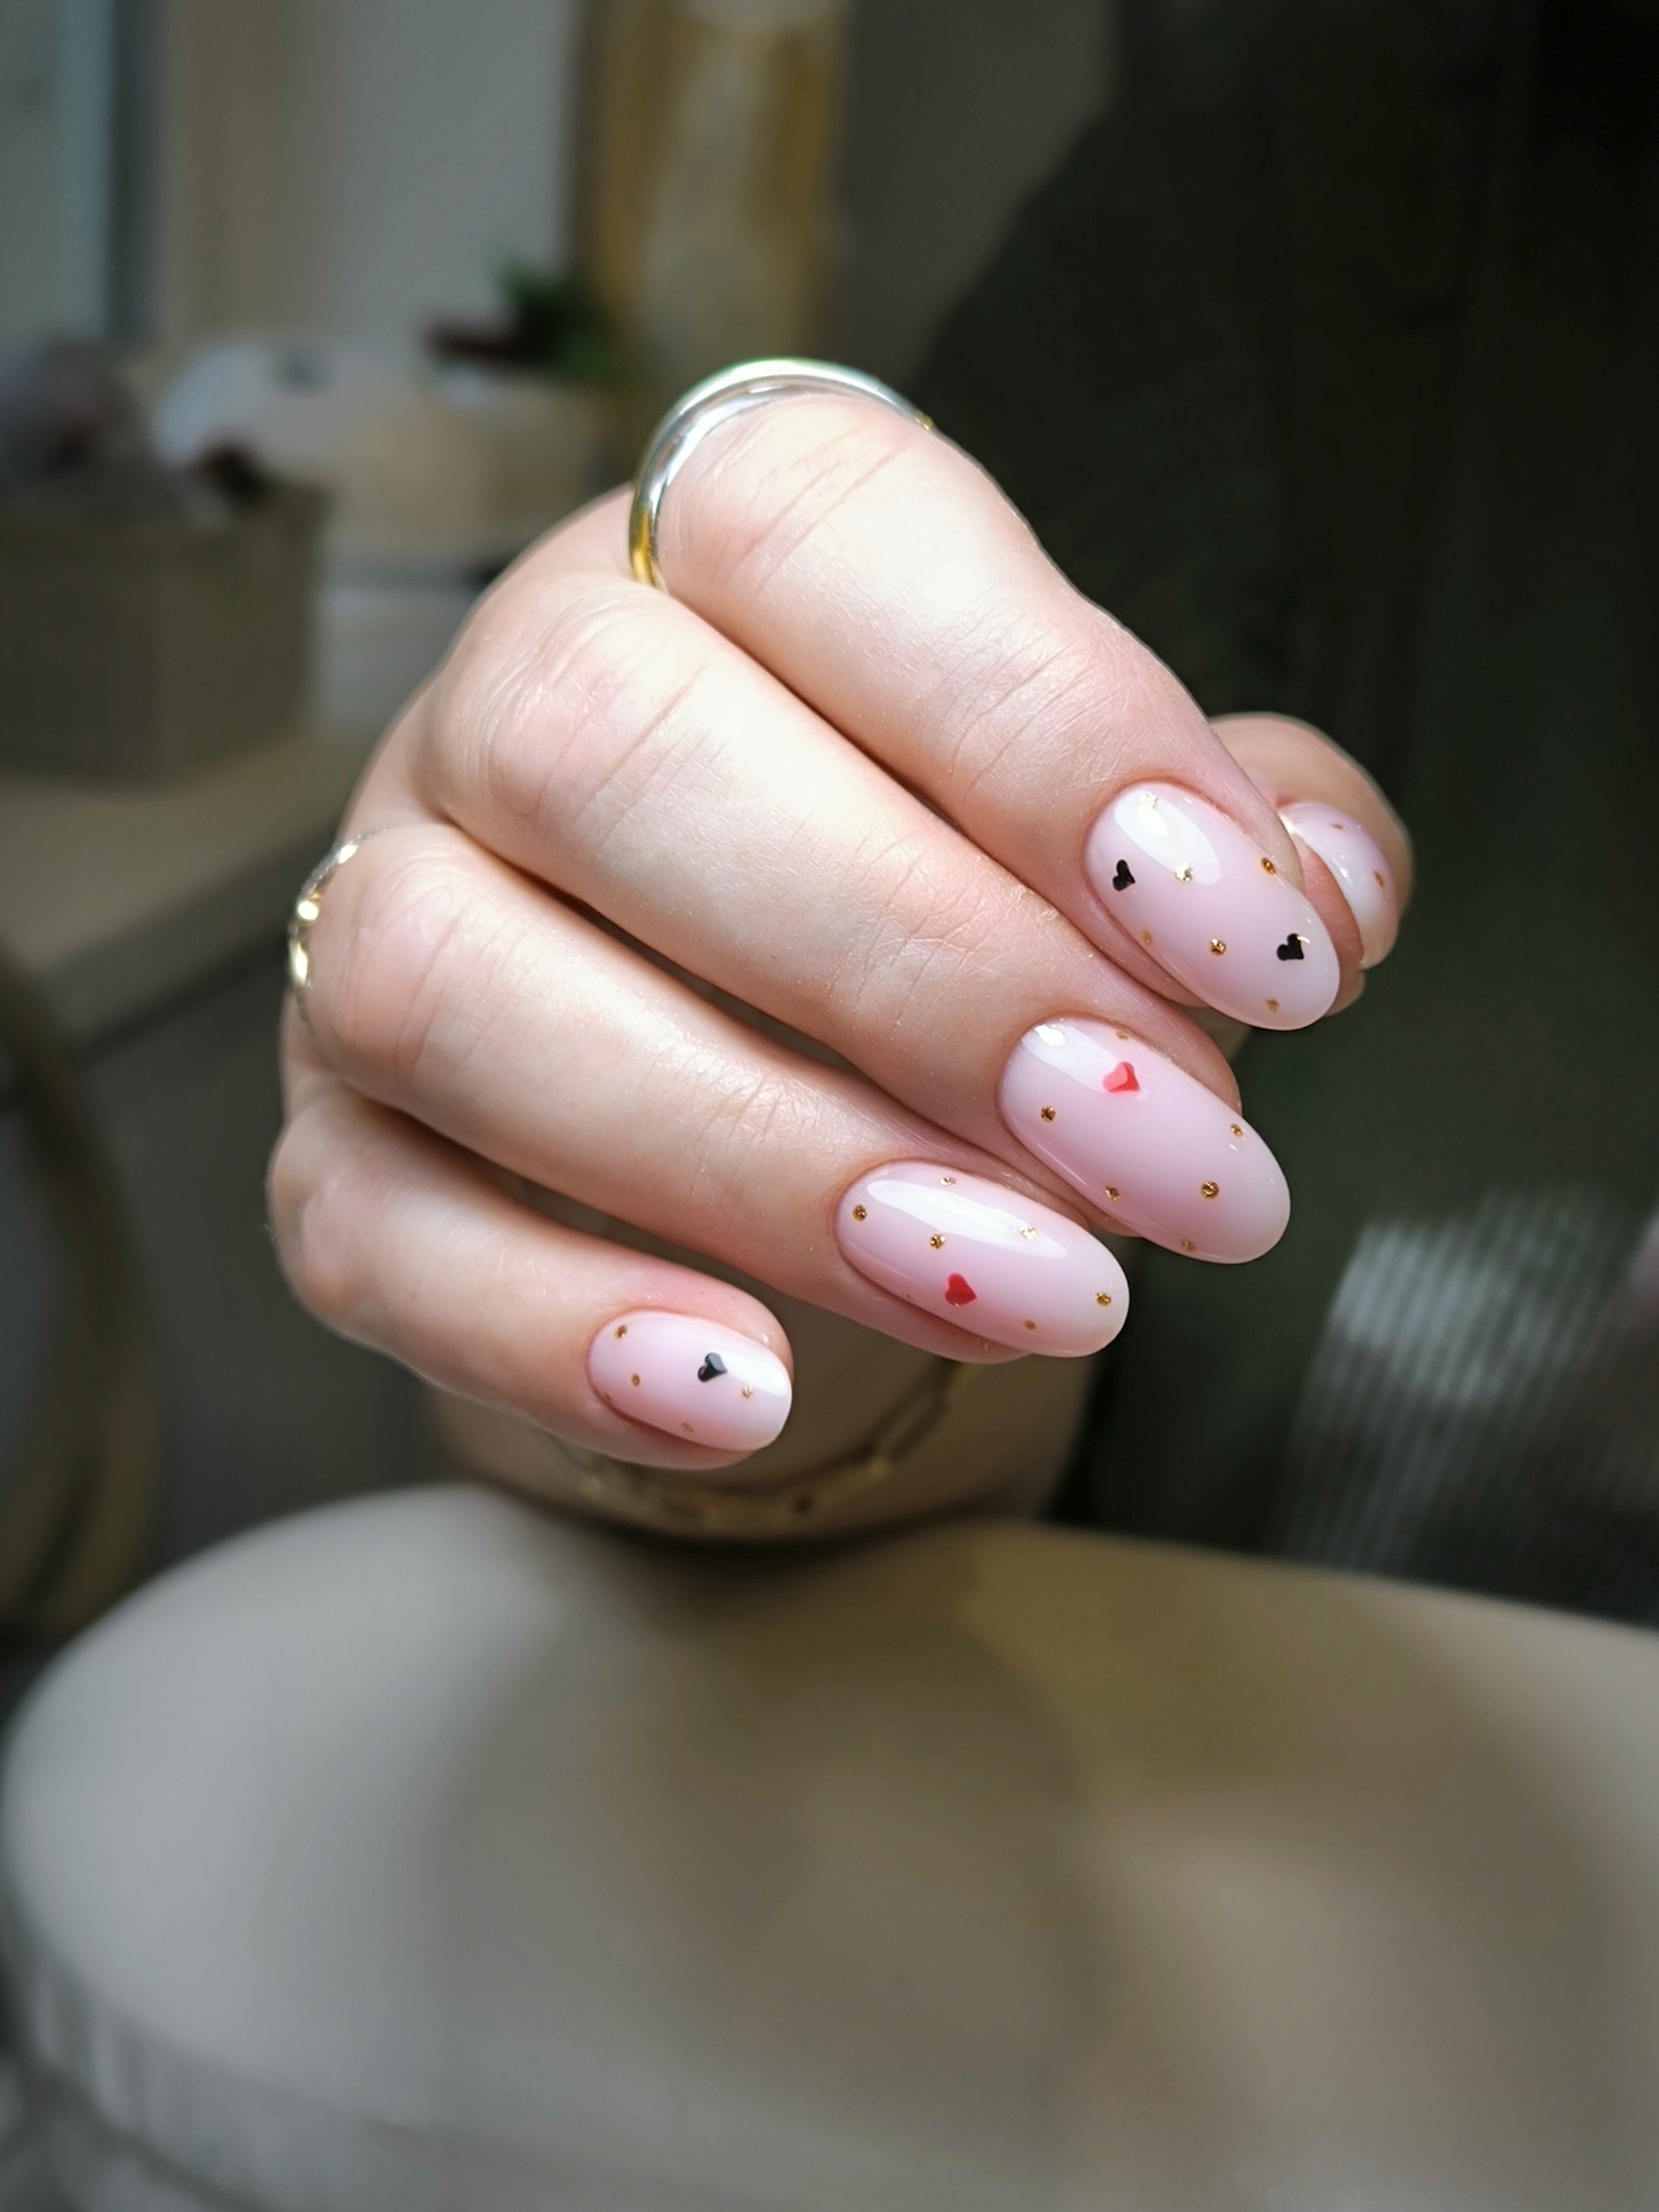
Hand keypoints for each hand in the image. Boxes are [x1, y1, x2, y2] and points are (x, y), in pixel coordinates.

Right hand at [270, 390, 1407, 1515]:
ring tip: (1029, 1290)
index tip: (1244, 945)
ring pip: (456, 992)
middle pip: (615, 755)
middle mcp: (506, 701)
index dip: (1044, 725)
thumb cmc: (954, 884)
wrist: (758, 1027)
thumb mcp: (1116, 821)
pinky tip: (753, 1395)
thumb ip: (1239, 832)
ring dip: (764, 1159)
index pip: (820, 531)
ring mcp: (383, 918)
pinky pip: (373, 1224)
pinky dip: (553, 1327)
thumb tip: (1323, 901)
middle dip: (923, 973)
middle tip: (1171, 1158)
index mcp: (709, 545)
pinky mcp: (335, 1140)